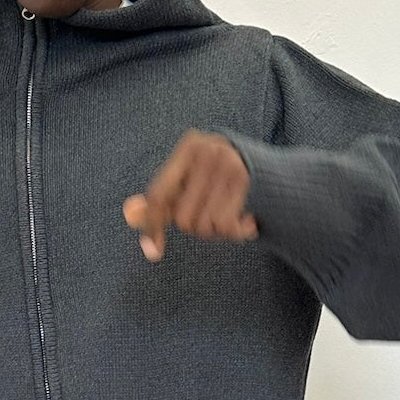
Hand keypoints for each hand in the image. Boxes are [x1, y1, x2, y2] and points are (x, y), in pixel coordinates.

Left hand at [123, 129, 258, 262]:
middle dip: (195, 226)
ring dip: (215, 231)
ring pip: (204, 225)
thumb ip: (160, 200)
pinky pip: (226, 226)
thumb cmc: (216, 181)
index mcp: (188, 147)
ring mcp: (227, 163)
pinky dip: (236, 233)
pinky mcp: (244, 180)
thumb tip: (129, 214)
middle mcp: (207, 150)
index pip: (159, 195)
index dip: (153, 227)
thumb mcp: (187, 184)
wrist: (269, 172)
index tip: (154, 252)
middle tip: (210, 215)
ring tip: (228, 215)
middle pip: (183, 219)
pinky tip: (246, 223)